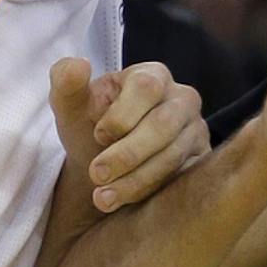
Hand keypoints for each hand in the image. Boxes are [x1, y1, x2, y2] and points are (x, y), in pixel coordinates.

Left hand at [47, 57, 209, 214]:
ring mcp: (196, 131)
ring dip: (134, 180)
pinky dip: (148, 192)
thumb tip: (78, 64)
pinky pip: (181, 179)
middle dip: (126, 154)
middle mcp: (182, 99)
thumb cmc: (90, 127)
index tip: (98, 135)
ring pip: (172, 156)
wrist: (105, 164)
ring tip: (102, 197)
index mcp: (152, 76)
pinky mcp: (200, 162)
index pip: (146, 88)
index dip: (120, 115)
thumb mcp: (71, 106)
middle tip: (96, 175)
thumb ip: (65, 82)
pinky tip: (122, 201)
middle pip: (163, 124)